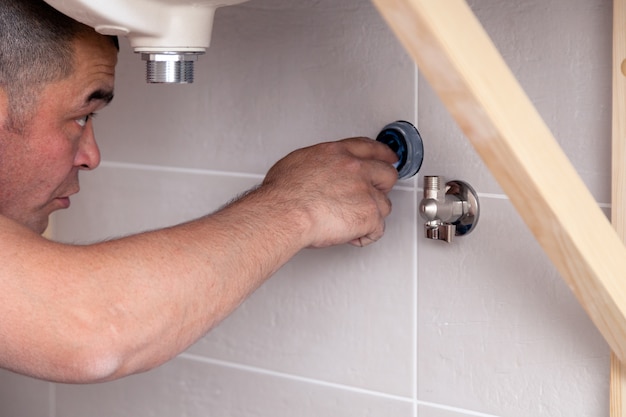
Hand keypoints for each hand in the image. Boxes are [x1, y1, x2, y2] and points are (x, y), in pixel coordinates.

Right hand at [261, 137, 398, 247]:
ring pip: (384, 204)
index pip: (369, 148)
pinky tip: (352, 236)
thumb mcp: (297, 163)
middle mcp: (355, 168)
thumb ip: (318, 163)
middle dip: (382, 186)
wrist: (284, 213)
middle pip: (387, 174)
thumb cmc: (283, 194)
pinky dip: (366, 236)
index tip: (388, 157)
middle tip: (371, 197)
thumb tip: (317, 171)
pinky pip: (378, 229)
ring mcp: (365, 192)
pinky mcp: (369, 215)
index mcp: (337, 153)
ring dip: (371, 215)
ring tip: (351, 222)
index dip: (383, 154)